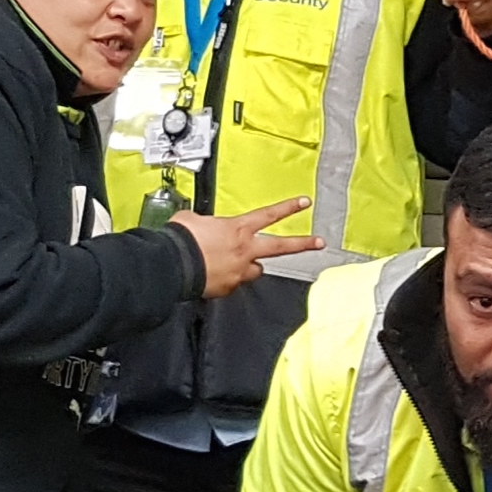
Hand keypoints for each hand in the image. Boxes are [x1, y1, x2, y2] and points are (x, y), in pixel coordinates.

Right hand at [169, 196, 325, 298]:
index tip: (305, 202)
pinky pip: (233, 283)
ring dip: (249, 266)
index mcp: (237, 229)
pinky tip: (211, 275)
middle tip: (319, 242)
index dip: (288, 207)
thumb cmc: (180, 241)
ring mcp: (239, 271)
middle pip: (281, 246)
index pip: (269, 215)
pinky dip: (226, 280)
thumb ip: (207, 223)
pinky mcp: (229, 288)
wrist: (171, 265)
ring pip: (256, 269)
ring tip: (230, 264)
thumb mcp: (194, 220)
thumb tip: (204, 226)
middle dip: (303, 244)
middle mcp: (244, 250)